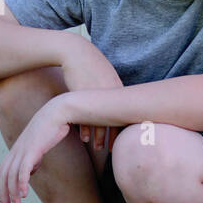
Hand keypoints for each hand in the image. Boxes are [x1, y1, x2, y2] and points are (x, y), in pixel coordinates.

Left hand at [0, 98, 71, 202]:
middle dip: (3, 193)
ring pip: (12, 176)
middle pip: (4, 176)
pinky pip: (24, 170)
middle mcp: (16, 151)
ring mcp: (23, 151)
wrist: (56, 113)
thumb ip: (33, 159)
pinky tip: (24, 194)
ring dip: (13, 193)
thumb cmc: (50, 128)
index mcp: (16, 150)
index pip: (2, 169)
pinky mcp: (32, 151)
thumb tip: (30, 171)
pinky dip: (22, 183)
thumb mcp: (39, 147)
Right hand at [56, 34, 122, 151]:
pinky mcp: (80, 96)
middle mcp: (109, 93)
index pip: (127, 113)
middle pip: (116, 120)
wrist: (75, 52)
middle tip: (113, 149)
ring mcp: (94, 95)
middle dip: (114, 137)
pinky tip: (85, 138)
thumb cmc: (91, 63)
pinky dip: (85, 129)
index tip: (126, 139)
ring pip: (99, 122)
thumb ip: (112, 89)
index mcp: (118, 88)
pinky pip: (83, 117)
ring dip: (100, 137)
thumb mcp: (106, 75)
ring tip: (100, 148)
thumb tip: (118, 103)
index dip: (126, 128)